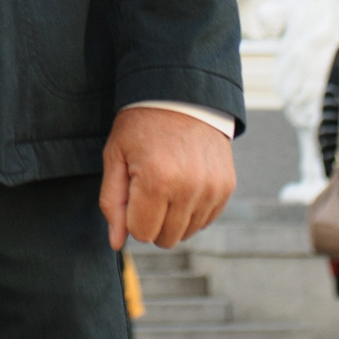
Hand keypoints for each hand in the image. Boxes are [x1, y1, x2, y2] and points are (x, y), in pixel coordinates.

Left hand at [100, 107, 235, 250]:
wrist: (182, 95)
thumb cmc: (142, 124)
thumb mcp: (116, 156)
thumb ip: (112, 202)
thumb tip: (116, 243)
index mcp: (156, 181)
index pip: (141, 233)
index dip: (131, 217)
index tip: (132, 191)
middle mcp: (188, 189)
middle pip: (165, 238)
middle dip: (151, 221)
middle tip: (147, 189)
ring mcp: (211, 189)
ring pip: (186, 233)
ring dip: (172, 218)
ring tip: (166, 184)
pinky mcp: (226, 187)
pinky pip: (205, 220)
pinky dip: (192, 211)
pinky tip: (183, 184)